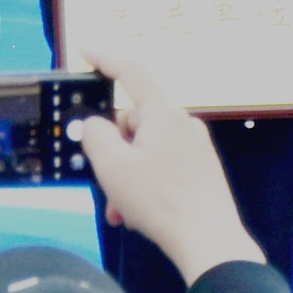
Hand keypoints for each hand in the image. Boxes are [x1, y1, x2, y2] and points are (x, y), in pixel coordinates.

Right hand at [83, 67, 262, 282]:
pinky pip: (161, 166)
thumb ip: (95, 135)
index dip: (103, 58)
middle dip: (113, 151)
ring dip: (126, 176)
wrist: (209, 242)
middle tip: (105, 183)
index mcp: (163, 114)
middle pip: (133, 122)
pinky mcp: (201, 170)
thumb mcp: (112, 166)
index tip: (84, 51)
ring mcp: (195, 147)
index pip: (130, 72)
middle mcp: (182, 124)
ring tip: (122, 210)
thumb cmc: (160, 201)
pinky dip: (144, 185)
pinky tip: (138, 214)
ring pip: (145, 150)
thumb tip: (95, 125)